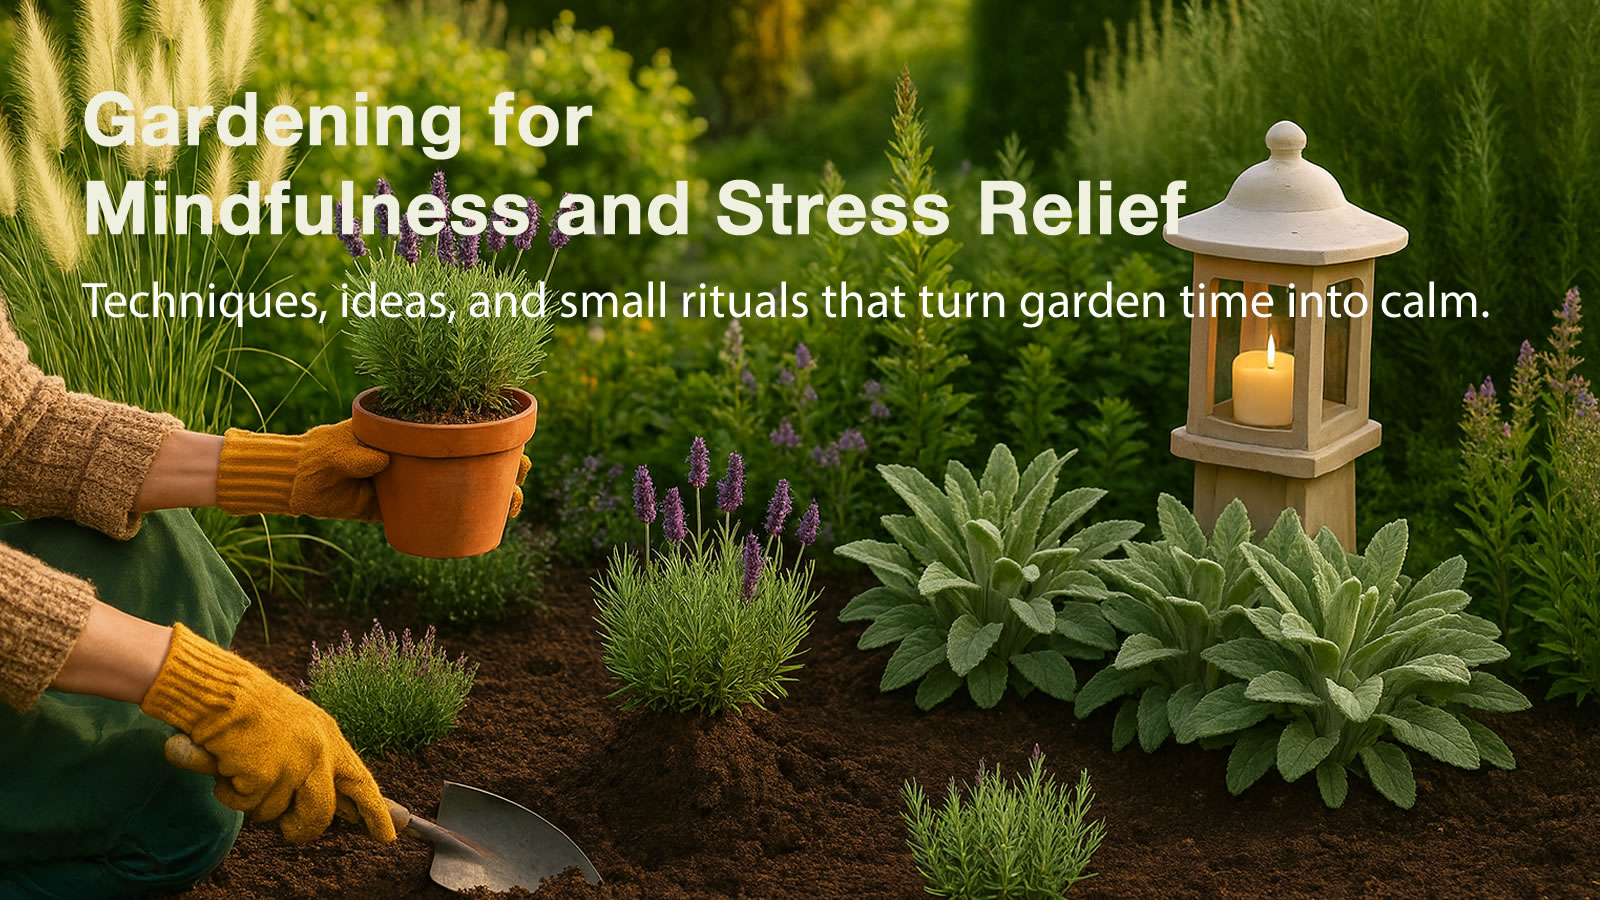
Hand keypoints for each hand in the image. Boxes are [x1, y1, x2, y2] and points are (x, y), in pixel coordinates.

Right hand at [141, 624, 396, 843]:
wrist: (222, 690)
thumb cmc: (254, 711)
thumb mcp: (300, 731)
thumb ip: (318, 764)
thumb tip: (338, 809)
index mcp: (329, 737)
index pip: (360, 782)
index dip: (375, 812)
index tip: (388, 836)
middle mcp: (318, 751)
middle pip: (320, 814)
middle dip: (301, 828)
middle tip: (288, 828)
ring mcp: (293, 763)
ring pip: (274, 814)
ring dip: (254, 800)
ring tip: (244, 765)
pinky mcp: (264, 774)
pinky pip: (245, 805)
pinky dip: (230, 792)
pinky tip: (228, 764)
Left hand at [216, 422, 531, 522]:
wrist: (298, 483)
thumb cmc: (319, 454)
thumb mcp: (336, 448)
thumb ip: (355, 452)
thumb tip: (379, 461)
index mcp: (414, 429)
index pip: (460, 425)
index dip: (493, 430)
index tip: (515, 438)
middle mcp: (423, 452)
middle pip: (475, 454)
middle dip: (507, 461)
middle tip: (522, 473)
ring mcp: (419, 479)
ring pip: (468, 483)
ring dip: (496, 491)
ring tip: (514, 505)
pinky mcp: (409, 506)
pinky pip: (446, 511)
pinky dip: (469, 517)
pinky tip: (490, 524)